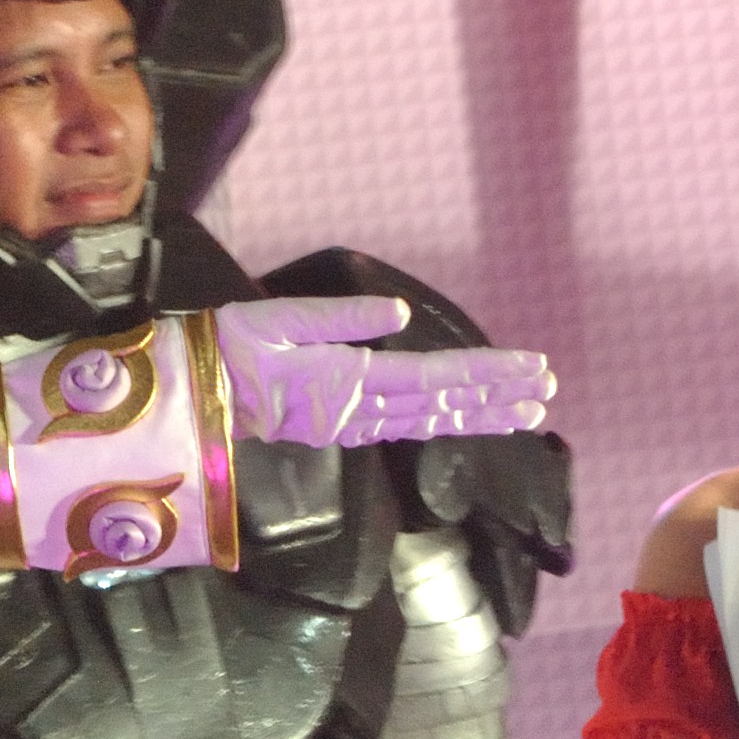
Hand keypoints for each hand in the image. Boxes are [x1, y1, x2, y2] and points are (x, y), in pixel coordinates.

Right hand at [207, 296, 554, 447]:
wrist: (191, 397)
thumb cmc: (227, 349)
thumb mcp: (277, 320)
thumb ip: (338, 319)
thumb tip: (397, 313)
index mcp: (349, 381)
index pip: (435, 379)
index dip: (488, 375)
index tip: (533, 369)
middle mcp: (359, 409)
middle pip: (442, 404)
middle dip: (497, 397)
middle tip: (548, 392)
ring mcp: (351, 422)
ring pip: (429, 420)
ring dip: (479, 414)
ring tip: (526, 411)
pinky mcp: (340, 425)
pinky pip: (406, 425)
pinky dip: (444, 420)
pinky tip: (466, 418)